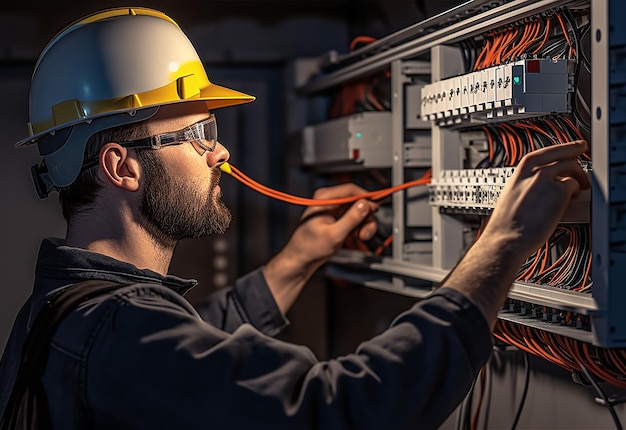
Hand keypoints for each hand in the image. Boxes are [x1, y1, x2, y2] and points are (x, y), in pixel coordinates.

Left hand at [263, 183, 378, 312]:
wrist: (301, 260)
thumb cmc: (308, 247)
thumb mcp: (334, 234)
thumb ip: (351, 218)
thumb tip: (364, 204)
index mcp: (325, 199)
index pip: (352, 190)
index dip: (367, 198)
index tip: (377, 207)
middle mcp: (330, 201)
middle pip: (358, 201)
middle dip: (365, 217)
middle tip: (366, 231)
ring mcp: (335, 210)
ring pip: (359, 211)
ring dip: (364, 224)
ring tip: (360, 237)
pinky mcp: (338, 219)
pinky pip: (355, 219)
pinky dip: (359, 228)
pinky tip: (355, 237)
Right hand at [480, 140, 589, 258]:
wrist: (507, 238)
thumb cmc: (506, 225)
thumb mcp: (511, 197)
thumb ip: (526, 186)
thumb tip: (542, 187)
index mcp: (519, 173)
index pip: (544, 153)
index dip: (563, 148)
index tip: (574, 146)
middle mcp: (533, 172)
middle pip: (562, 157)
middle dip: (576, 159)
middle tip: (583, 164)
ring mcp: (546, 180)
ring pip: (571, 168)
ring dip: (579, 177)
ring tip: (580, 187)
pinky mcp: (560, 191)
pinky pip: (574, 185)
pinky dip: (575, 192)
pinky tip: (572, 199)